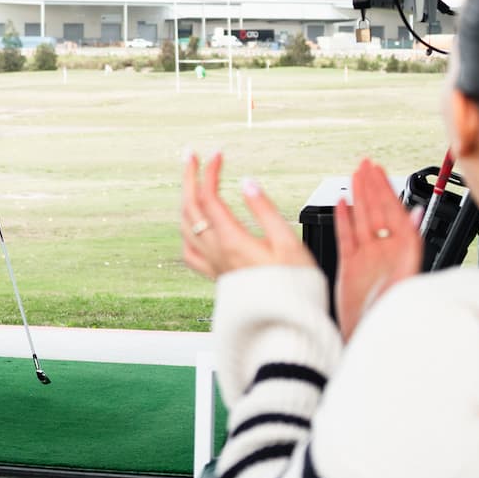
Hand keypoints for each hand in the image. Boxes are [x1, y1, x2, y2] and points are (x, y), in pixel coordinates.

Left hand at [179, 151, 316, 278]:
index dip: (210, 172)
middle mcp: (216, 252)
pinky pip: (189, 252)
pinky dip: (186, 231)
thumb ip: (264, 210)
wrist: (287, 323)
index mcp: (232, 241)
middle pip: (190, 208)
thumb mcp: (287, 242)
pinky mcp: (216, 276)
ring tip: (191, 183)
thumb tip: (247, 183)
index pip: (209, 197)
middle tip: (192, 156)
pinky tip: (192, 227)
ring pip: (185, 227)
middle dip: (188, 177)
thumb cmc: (293, 286)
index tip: (217, 154)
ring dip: (185, 200)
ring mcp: (213, 265)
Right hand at [334, 158, 423, 340]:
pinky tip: (340, 205)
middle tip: (365, 164)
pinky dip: (343, 221)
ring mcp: (368, 259)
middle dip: (373, 188)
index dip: (386, 192)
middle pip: (379, 213)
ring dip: (358, 198)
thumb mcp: (406, 278)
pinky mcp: (350, 268)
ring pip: (362, 221)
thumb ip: (409, 245)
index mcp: (403, 254)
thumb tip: (415, 215)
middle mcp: (386, 254)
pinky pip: (346, 239)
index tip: (379, 173)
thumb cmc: (393, 317)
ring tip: (353, 177)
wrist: (371, 341)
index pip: (395, 215)